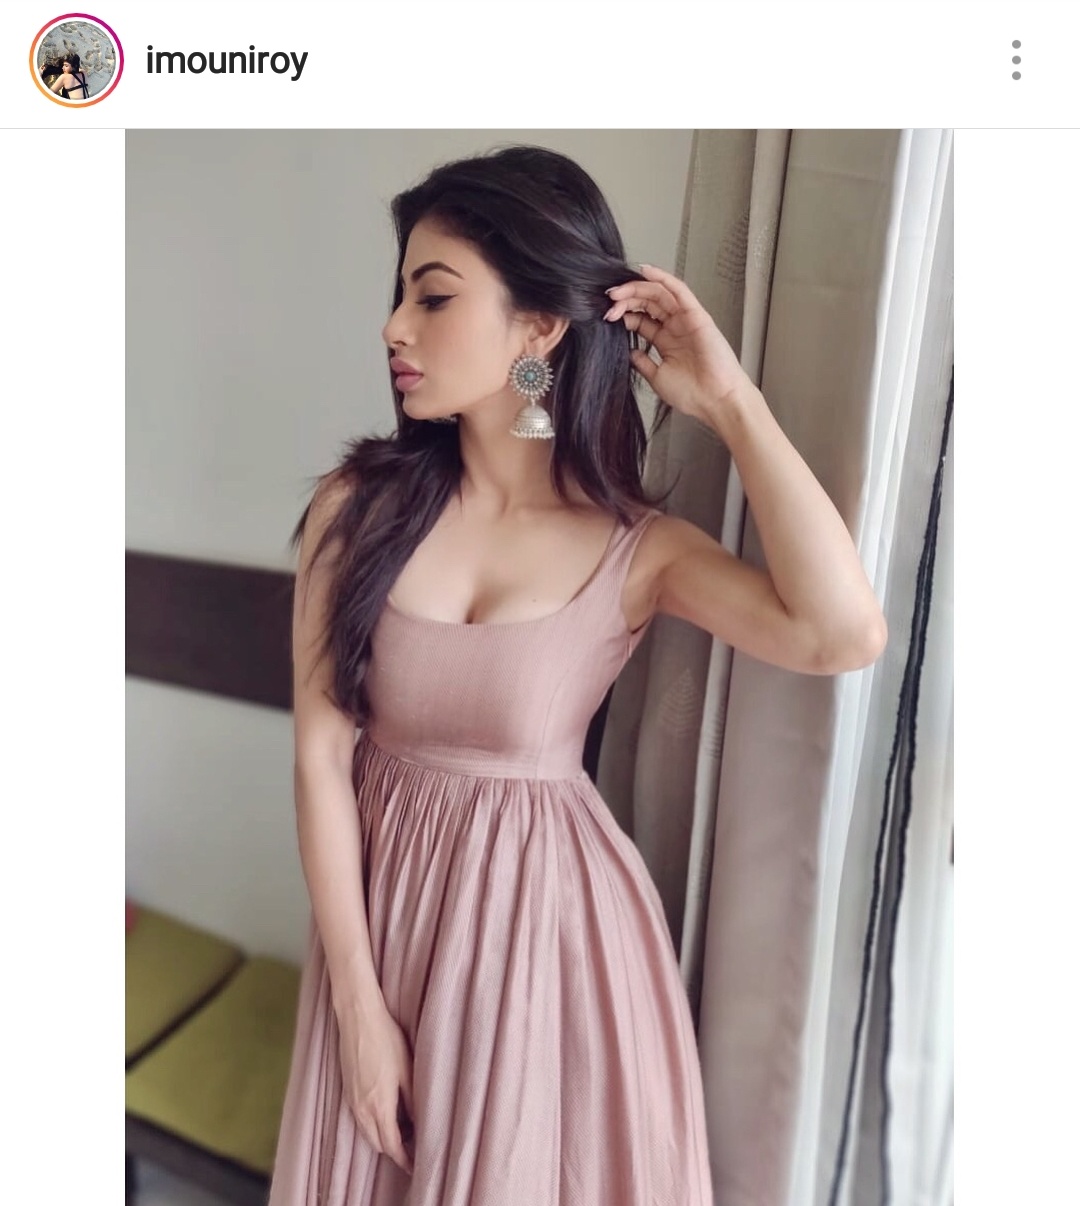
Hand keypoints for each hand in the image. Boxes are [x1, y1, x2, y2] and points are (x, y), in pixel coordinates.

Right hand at [337, 997, 415, 1176]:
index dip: (404, 1158)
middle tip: (413, 1141)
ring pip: (367, 1132)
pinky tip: (386, 1108)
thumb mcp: (407, 1069)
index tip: (414, 1163)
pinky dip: (372, 1123)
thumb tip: (420, 1121)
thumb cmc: (386, 1039)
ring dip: (382, 1136)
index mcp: (380, 1106)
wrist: (358, 1018)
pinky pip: (359, 1119)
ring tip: (403, 1125)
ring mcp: (351, 1100)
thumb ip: (413, 1100)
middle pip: (377, 1144)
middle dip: (394, 1149)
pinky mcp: (346, 1090)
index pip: (392, 1145)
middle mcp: (362, 1109)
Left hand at [604, 263, 751, 423]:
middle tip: (609, 300)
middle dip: (626, 299)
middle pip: (647, 303)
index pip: (640, 318)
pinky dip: (663, 278)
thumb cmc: (692, 393)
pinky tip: (646, 271)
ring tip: (618, 291)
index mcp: (666, 341)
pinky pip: (679, 291)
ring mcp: (686, 320)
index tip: (606, 316)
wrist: (715, 401)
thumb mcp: (658, 377)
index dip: (623, 314)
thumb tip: (630, 352)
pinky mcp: (697, 315)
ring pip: (659, 294)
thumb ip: (643, 362)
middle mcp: (675, 327)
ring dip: (637, 288)